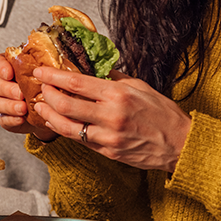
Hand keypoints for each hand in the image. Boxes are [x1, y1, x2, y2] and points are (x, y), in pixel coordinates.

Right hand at [0, 54, 56, 141]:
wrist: (52, 108)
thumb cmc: (49, 83)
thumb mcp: (49, 72)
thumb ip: (46, 66)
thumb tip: (49, 66)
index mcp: (8, 65)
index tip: (10, 74)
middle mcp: (0, 82)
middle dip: (4, 88)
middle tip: (20, 94)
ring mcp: (0, 101)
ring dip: (8, 105)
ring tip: (24, 108)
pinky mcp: (5, 118)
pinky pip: (2, 119)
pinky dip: (12, 119)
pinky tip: (22, 118)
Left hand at [33, 68, 190, 172]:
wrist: (180, 143)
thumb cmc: (162, 112)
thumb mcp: (139, 86)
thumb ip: (112, 78)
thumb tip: (91, 68)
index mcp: (118, 95)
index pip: (76, 83)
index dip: (53, 76)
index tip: (40, 71)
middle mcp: (110, 116)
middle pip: (65, 105)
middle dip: (46, 95)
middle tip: (40, 88)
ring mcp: (108, 137)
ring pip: (66, 127)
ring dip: (49, 115)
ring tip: (41, 106)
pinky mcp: (108, 152)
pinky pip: (79, 140)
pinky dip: (64, 130)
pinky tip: (58, 122)